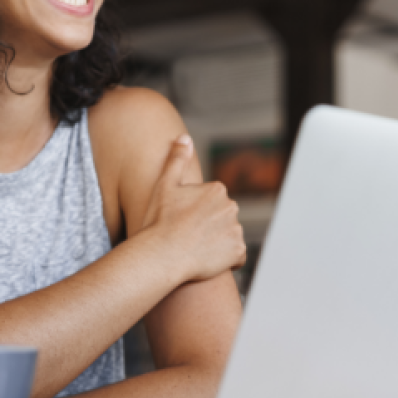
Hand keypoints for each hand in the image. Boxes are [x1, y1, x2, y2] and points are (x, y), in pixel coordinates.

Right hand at [141, 135, 246, 283]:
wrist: (162, 254)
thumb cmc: (160, 220)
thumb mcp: (164, 185)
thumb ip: (177, 159)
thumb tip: (185, 137)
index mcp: (217, 190)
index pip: (212, 202)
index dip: (197, 212)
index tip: (182, 220)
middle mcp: (231, 207)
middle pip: (222, 218)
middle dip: (210, 226)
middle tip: (188, 235)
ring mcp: (236, 230)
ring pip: (229, 236)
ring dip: (218, 242)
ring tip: (195, 249)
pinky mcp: (237, 252)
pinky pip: (235, 256)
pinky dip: (226, 259)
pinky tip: (207, 260)